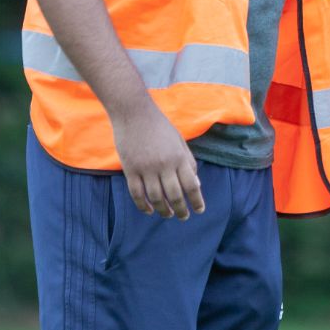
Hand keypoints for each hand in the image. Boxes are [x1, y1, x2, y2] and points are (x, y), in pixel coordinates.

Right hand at [110, 105, 204, 219]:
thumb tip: (196, 185)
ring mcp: (146, 168)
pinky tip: (149, 211)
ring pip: (156, 198)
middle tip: (183, 217)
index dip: (196, 201)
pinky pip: (137, 194)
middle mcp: (164, 164)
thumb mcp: (179, 141)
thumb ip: (188, 162)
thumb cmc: (159, 125)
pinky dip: (143, 206)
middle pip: (175, 196)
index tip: (199, 210)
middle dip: (181, 210)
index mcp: (179, 157)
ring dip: (163, 210)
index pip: (191, 185)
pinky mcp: (130, 169)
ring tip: (167, 214)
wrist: (133, 111)